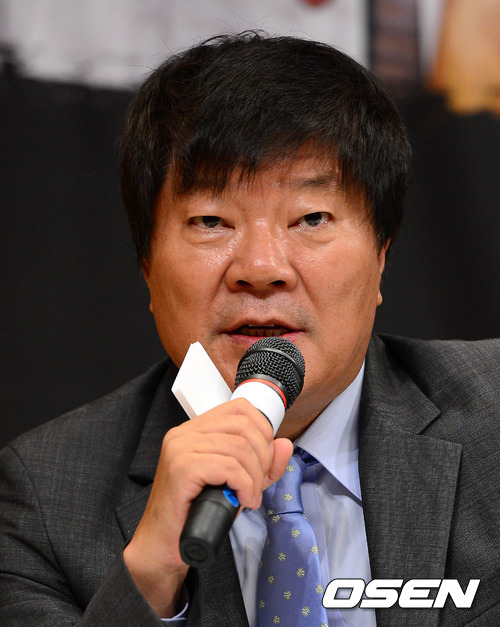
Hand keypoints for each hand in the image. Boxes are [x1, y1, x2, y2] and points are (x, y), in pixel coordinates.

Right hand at [123, 397, 292, 616]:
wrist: (163, 544)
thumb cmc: (194, 514)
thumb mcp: (236, 483)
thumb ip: (262, 464)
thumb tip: (284, 444)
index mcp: (195, 429)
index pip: (240, 408)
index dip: (262, 430)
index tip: (265, 458)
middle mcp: (185, 433)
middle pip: (243, 426)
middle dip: (262, 456)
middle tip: (258, 483)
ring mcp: (180, 448)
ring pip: (239, 447)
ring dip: (254, 477)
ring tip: (250, 497)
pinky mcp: (181, 467)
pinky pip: (228, 467)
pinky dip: (245, 485)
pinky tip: (243, 501)